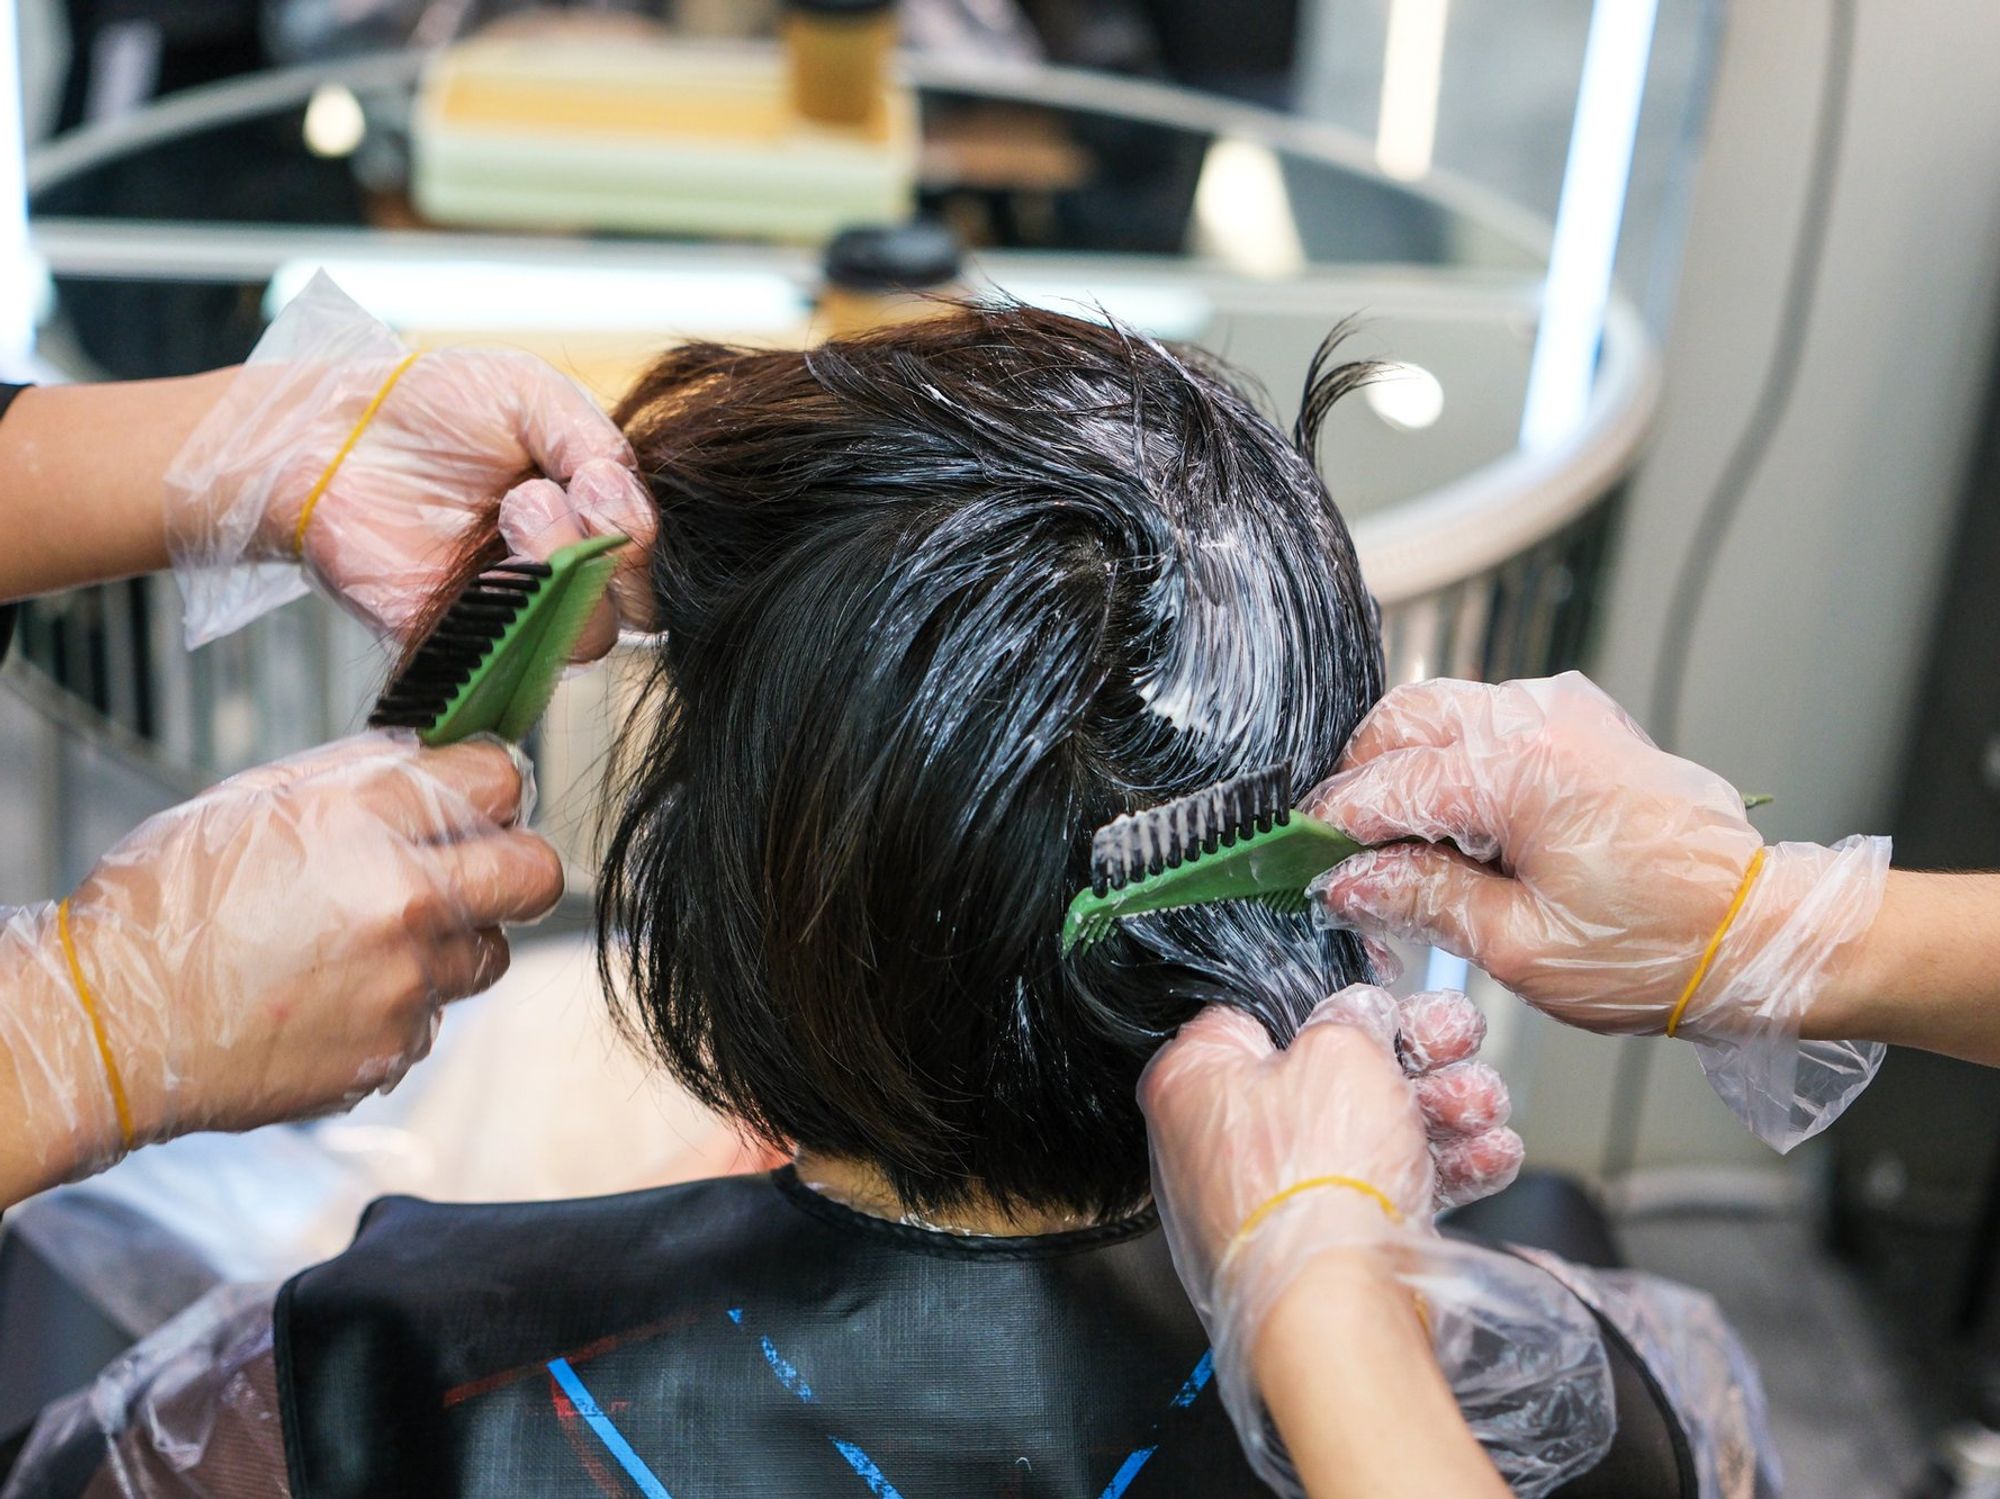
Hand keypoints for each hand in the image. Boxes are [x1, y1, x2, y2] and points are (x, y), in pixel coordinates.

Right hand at [6, 734, 562, 1180]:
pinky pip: (433, 1017)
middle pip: (536, 873)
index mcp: (364, 820)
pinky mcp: (393, 1050)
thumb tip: (428, 756)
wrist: (109, 1027)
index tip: (480, 798)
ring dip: (452, 942)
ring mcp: (405, 984)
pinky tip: (334, 995)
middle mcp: (403, 901)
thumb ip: (354, 771)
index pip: (500, 778)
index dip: (493, 785)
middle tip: (471, 868)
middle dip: (512, 864)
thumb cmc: (162, 907)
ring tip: (372, 941)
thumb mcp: (249, 798)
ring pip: (489, 952)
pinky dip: (400, 1005)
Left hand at [277, 349, 656, 654]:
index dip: (640, 531)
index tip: (599, 480)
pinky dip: (510, 614)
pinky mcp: (465, 645)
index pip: (653, 561)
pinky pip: (511, 663)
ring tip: (514, 510)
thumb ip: (592, 438)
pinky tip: (482, 560)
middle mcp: (567, 576)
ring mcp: (518, 615)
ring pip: (585, 641)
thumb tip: (620, 491)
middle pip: (637, 612)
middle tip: (561, 494)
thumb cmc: (436, 408)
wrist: (340, 430)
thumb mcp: (530, 392)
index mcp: (596, 520)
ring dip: (560, 571)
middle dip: (616, 553)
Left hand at [1141, 986, 1519, 1307]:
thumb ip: (1352, 1018)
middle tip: (1459, 1039)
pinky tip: (1489, 1154)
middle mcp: (1216, 1138)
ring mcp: (1264, 1197)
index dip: (1333, 997)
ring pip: (1359, 1131)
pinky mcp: (1312, 1245)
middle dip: (1409, 1057)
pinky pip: (1374, 1188)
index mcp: (1194, 1079)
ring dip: (1436, 1109)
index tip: (1387, 994)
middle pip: (1324, 1072)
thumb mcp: (1343, 1054)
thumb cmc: (1315, 1184)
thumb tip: (1357, 1013)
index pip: (1260, 1012)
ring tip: (1486, 1102)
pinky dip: (1432, 1169)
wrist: (1337, 1315)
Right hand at [1307, 673, 1883, 1039]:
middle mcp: (1542, 720)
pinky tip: (1453, 827)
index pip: (1389, 783)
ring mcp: (1567, 712)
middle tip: (1342, 853)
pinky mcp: (1583, 724)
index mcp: (1523, 771)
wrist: (1758, 933)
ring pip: (1442, 712)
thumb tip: (1349, 881)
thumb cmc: (1660, 949)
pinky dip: (1453, 761)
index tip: (1299, 859)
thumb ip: (1422, 899)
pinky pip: (1489, 722)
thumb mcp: (1520, 947)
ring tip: (1400, 849)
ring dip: (1404, 768)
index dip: (1333, 825)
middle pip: (1402, 720)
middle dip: (1360, 781)